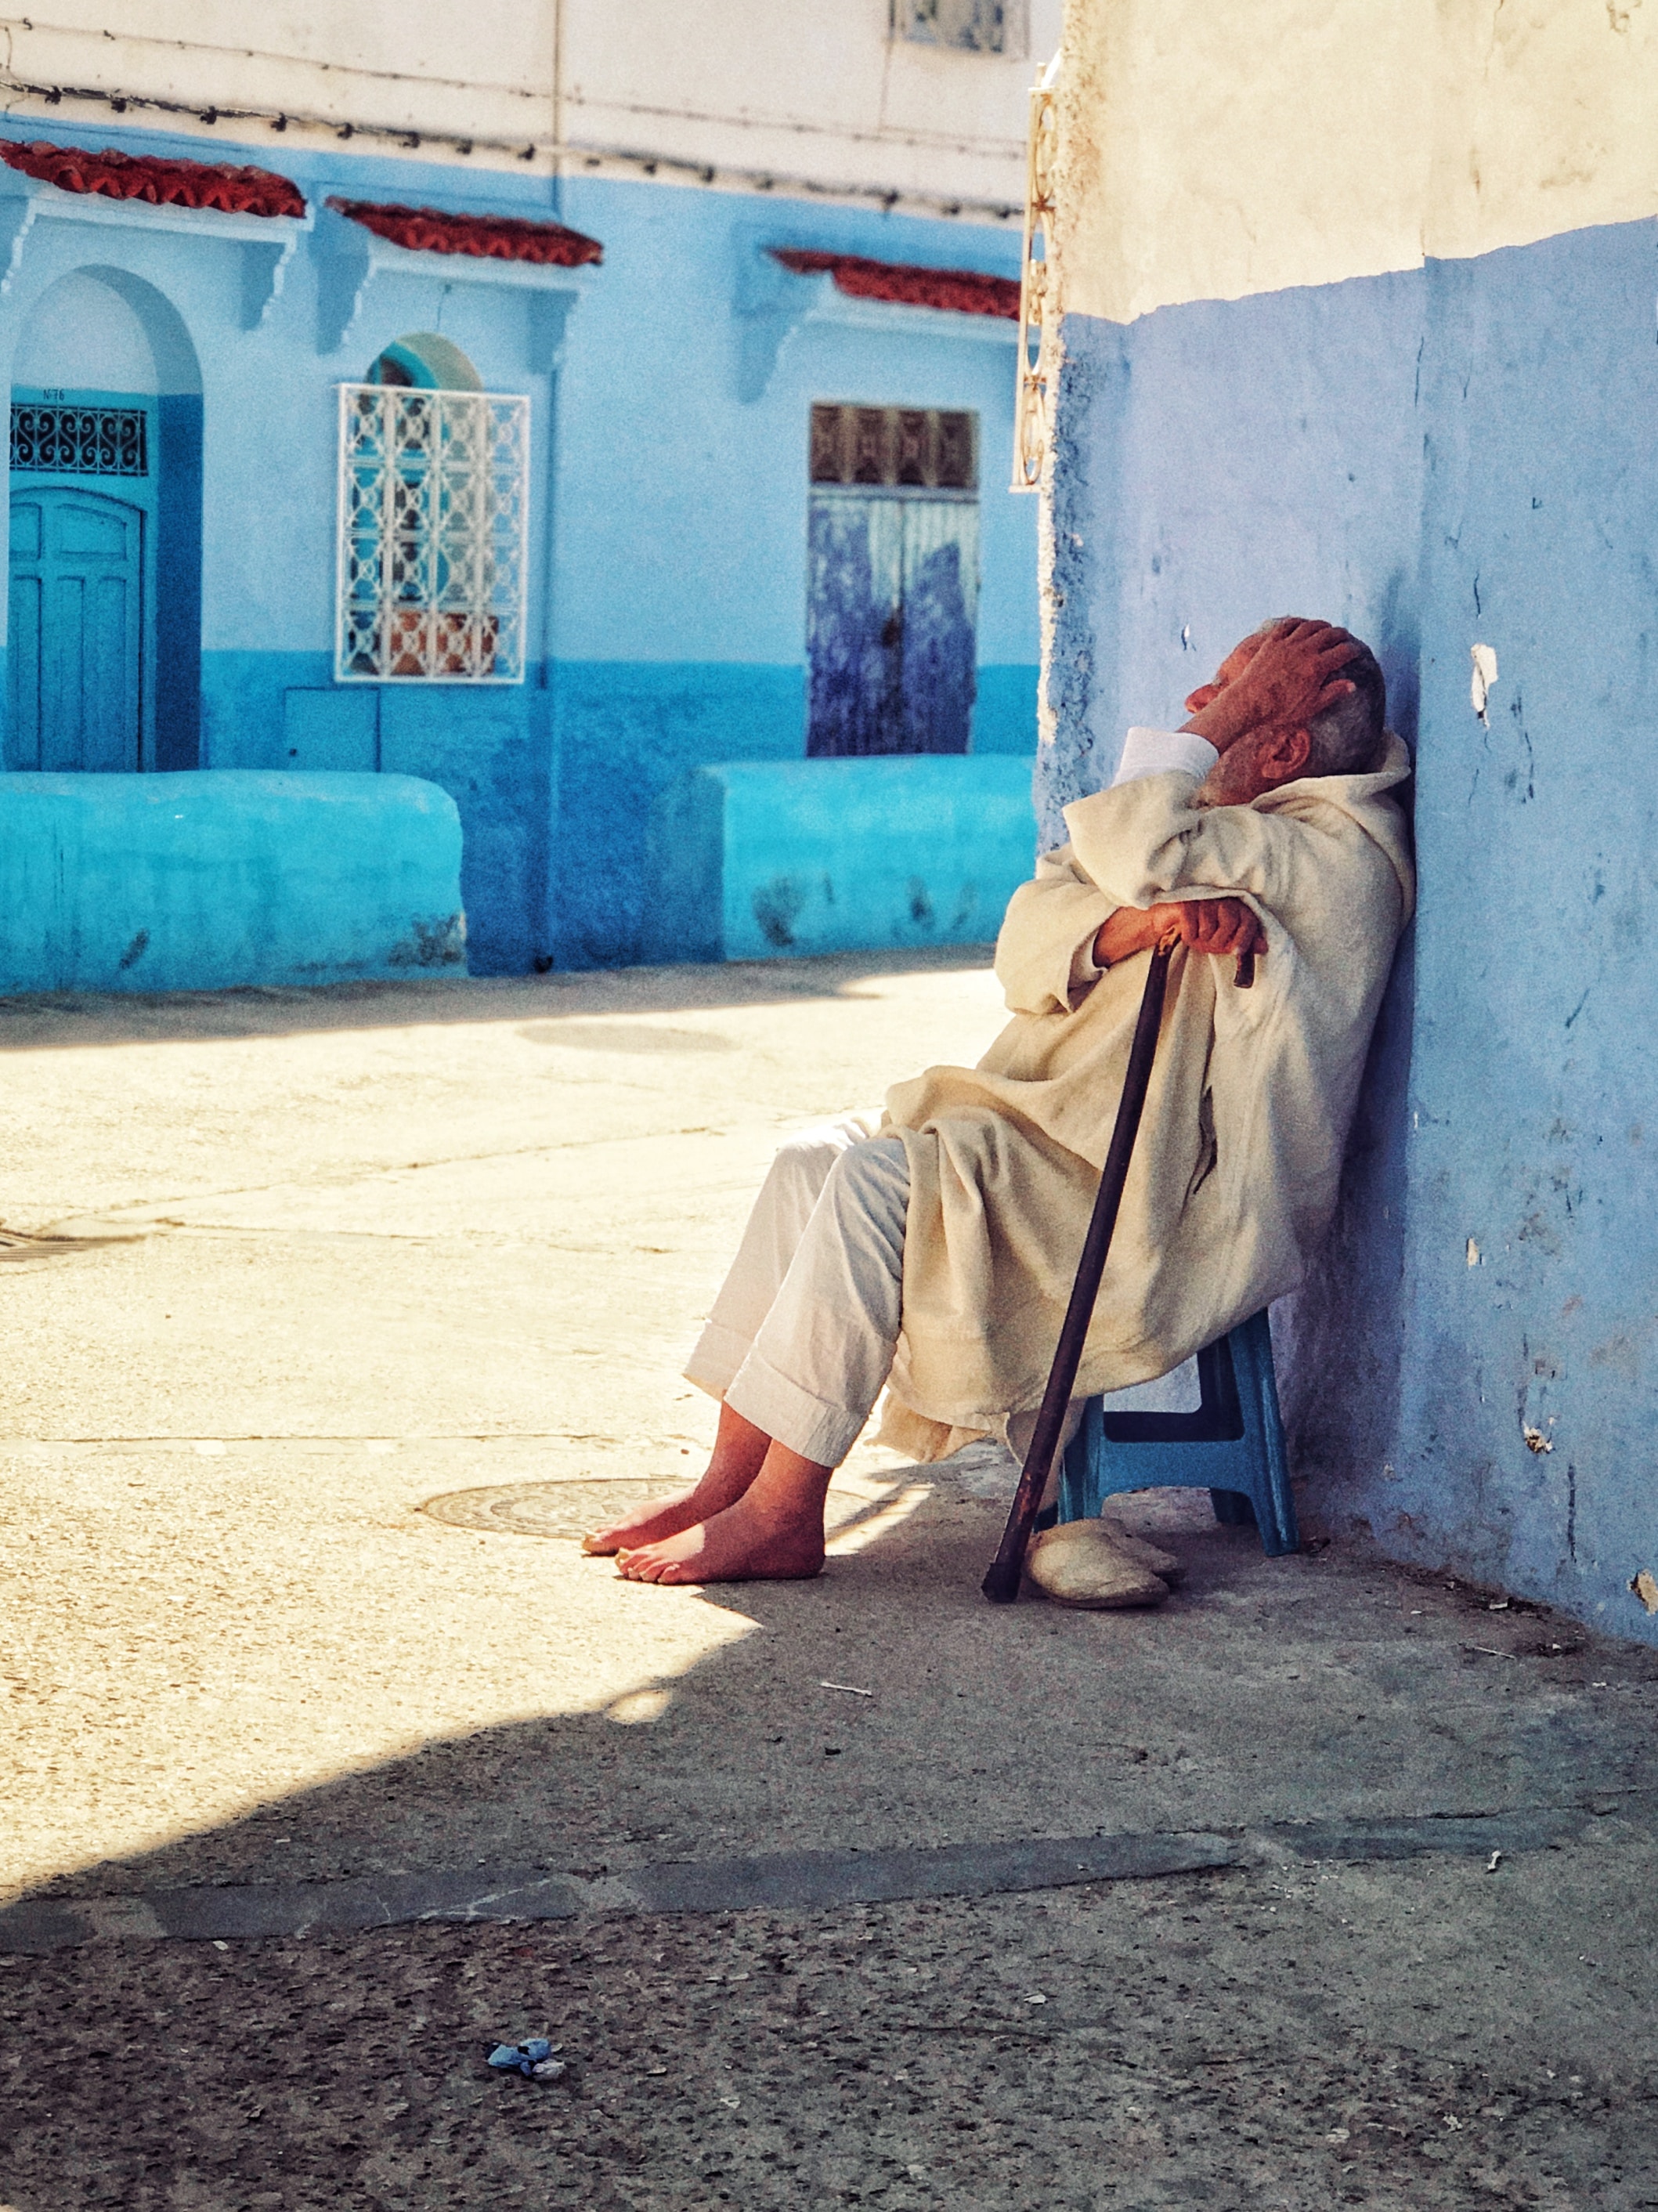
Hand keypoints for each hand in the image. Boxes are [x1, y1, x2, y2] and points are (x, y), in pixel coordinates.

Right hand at [1095, 899, 1264, 967]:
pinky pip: (1192, 928)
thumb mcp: (1221, 939)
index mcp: (1232, 903)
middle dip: (1219, 942)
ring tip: (1195, 936)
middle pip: (1230, 922)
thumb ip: (1242, 940)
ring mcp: (1202, 898)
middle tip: (1207, 945)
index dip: (1245, 937)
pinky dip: (1188, 937)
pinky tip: (1184, 932)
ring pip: (1210, 928)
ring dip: (1201, 940)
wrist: (1163, 922)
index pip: (1248, 918)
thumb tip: (1264, 947)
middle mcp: (1219, 897)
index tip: (1237, 953)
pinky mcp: (1185, 903)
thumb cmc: (1194, 928)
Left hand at [1182, 619, 1362, 753]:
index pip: (1343, 652)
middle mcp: (1305, 650)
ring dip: (1322, 625)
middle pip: (1329, 634)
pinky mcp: (1272, 641)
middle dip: (1340, 634)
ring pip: (1311, 626)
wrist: (1249, 703)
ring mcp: (1288, 643)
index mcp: (1318, 667)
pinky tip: (1302, 623)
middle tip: (1344, 636)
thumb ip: (1332, 693)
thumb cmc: (1280, 709)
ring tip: (1327, 627)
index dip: (1352, 651)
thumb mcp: (1311, 707)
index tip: (1355, 651)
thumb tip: (1352, 685)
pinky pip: (1288, 624)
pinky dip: (1298, 621)